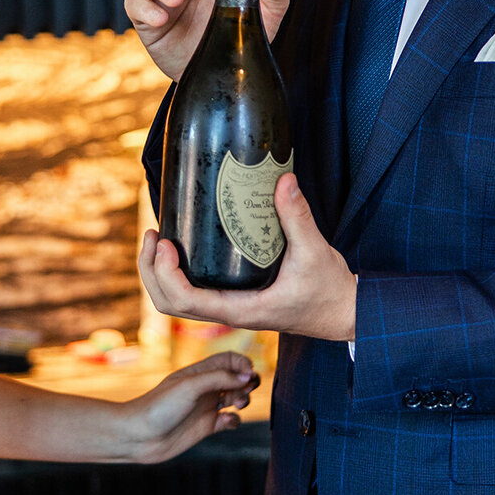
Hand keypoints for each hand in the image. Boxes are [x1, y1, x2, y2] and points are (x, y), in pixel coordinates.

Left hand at [120, 350, 257, 463]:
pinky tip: (226, 421)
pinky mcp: (207, 426)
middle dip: (247, 382)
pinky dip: (235, 420)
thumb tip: (248, 376)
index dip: (243, 364)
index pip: (230, 360)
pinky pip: (230, 420)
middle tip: (244, 391)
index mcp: (200, 371)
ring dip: (244, 399)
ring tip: (237, 405)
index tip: (248, 374)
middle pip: (237, 378)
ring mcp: (206, 407)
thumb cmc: (159, 406)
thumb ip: (219, 378)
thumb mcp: (189, 386)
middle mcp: (205, 387)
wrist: (139, 436)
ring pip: (237, 398)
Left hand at [139, 174, 356, 342]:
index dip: (166, 274)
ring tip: (157, 239)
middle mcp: (229, 313)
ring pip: (176, 303)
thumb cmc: (329, 289)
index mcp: (241, 310)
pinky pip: (192, 294)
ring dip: (158, 274)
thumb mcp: (315, 251)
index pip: (187, 302)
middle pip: (169, 305)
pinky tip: (180, 248)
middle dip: (151, 271)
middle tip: (152, 234)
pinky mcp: (234, 300)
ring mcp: (228, 309)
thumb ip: (297, 216)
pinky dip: (175, 275)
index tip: (165, 243)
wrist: (344, 312)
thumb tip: (283, 180)